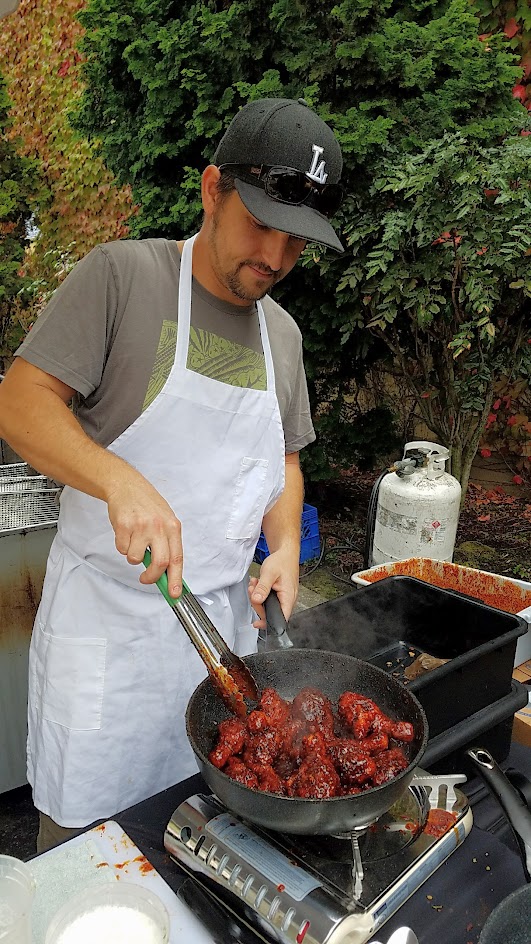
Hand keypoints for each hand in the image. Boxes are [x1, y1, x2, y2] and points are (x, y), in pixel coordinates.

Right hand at [106, 470, 182, 596]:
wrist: (127, 486)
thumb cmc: (148, 506)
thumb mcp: (165, 522)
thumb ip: (167, 545)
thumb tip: (167, 574)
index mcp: (173, 527)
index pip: (177, 558)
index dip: (176, 579)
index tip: (175, 594)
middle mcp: (159, 527)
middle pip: (160, 563)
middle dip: (152, 577)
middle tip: (146, 579)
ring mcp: (141, 526)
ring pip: (135, 559)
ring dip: (133, 556)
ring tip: (134, 540)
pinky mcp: (123, 526)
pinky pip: (122, 549)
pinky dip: (122, 545)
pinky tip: (126, 532)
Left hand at [248, 549, 298, 628]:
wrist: (286, 554)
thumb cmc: (282, 562)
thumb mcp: (270, 573)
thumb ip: (263, 588)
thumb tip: (256, 600)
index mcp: (288, 597)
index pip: (281, 618)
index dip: (268, 623)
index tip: (257, 623)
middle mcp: (287, 600)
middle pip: (270, 612)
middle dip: (258, 603)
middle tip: (253, 590)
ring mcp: (283, 597)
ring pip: (267, 605)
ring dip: (257, 596)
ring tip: (255, 584)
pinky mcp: (278, 594)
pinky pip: (267, 599)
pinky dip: (260, 593)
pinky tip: (258, 584)